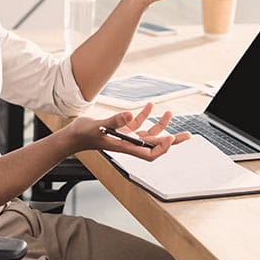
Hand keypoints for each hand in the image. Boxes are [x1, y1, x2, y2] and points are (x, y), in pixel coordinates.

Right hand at [65, 103, 190, 160]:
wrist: (73, 135)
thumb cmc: (82, 135)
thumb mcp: (98, 125)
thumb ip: (115, 120)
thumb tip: (129, 114)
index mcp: (124, 147)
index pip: (148, 153)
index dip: (161, 148)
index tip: (170, 138)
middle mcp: (128, 143)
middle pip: (155, 145)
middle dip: (172, 140)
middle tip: (187, 135)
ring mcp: (126, 137)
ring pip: (149, 133)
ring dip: (161, 124)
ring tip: (170, 113)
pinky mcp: (122, 129)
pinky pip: (138, 124)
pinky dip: (145, 115)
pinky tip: (149, 106)